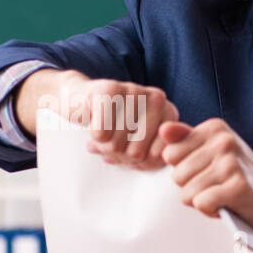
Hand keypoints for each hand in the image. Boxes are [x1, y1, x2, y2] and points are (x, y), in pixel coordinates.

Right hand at [55, 77, 179, 169]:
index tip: (128, 150)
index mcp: (168, 114)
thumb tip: (146, 159)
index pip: (156, 157)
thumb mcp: (135, 146)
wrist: (83, 98)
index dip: (137, 163)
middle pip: (135, 154)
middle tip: (110, 141)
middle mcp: (157, 99)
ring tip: (102, 131)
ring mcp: (135, 91)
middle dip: (118, 154)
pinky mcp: (109, 89)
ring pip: (116, 144)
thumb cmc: (113, 126)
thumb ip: (150, 159)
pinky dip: (93, 135)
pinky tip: (94, 121)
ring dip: (102, 145)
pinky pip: (101, 134)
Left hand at [160, 118, 252, 235]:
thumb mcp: (212, 150)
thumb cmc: (239, 174)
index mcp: (214, 129)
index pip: (169, 154)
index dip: (184, 170)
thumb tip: (163, 129)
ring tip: (223, 196)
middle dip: (192, 188)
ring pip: (187, 193)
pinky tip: (227, 205)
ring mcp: (232, 163)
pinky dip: (211, 211)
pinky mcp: (239, 187)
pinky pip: (202, 203)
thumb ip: (185, 139)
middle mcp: (223, 142)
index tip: (205, 172)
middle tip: (216, 186)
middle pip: (177, 176)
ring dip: (203, 201)